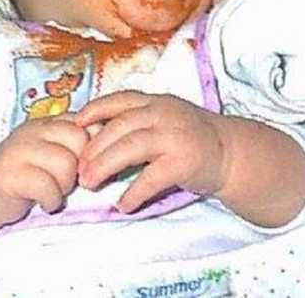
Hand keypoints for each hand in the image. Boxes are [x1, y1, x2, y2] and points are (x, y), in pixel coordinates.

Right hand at [0, 114, 88, 226]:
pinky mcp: (8, 174)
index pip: (88, 123)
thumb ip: (78, 144)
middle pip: (79, 140)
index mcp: (50, 122)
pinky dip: (51, 200)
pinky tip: (45, 203)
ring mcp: (19, 149)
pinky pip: (45, 186)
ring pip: (65, 163)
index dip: (95, 148)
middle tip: (69, 181)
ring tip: (54, 191)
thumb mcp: (54, 152)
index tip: (86, 166)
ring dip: (65, 185)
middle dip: (81, 166)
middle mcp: (35, 130)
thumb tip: (111, 146)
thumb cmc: (28, 174)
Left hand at [75, 92, 229, 212]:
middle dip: (93, 148)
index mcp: (156, 102)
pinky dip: (134, 192)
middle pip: (119, 126)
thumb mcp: (164, 117)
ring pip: (131, 147)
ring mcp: (175, 137)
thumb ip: (136, 121)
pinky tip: (123, 204)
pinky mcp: (184, 162)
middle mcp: (164, 114)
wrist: (231, 153)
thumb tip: (94, 135)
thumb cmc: (191, 137)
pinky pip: (151, 177)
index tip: (74, 124)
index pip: (120, 100)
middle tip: (78, 170)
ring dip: (105, 166)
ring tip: (90, 183)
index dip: (94, 110)